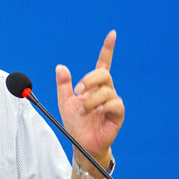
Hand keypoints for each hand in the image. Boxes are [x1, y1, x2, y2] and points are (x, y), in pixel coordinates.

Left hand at [56, 30, 124, 166]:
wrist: (81, 143)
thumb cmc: (76, 123)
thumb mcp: (65, 102)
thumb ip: (63, 85)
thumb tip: (60, 67)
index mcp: (94, 86)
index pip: (103, 64)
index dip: (108, 49)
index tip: (112, 34)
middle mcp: (106, 91)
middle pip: (103, 74)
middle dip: (89, 80)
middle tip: (77, 91)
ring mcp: (113, 102)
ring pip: (106, 91)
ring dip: (90, 100)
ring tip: (83, 111)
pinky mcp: (117, 114)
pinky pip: (115, 104)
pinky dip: (103, 106)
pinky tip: (96, 112)